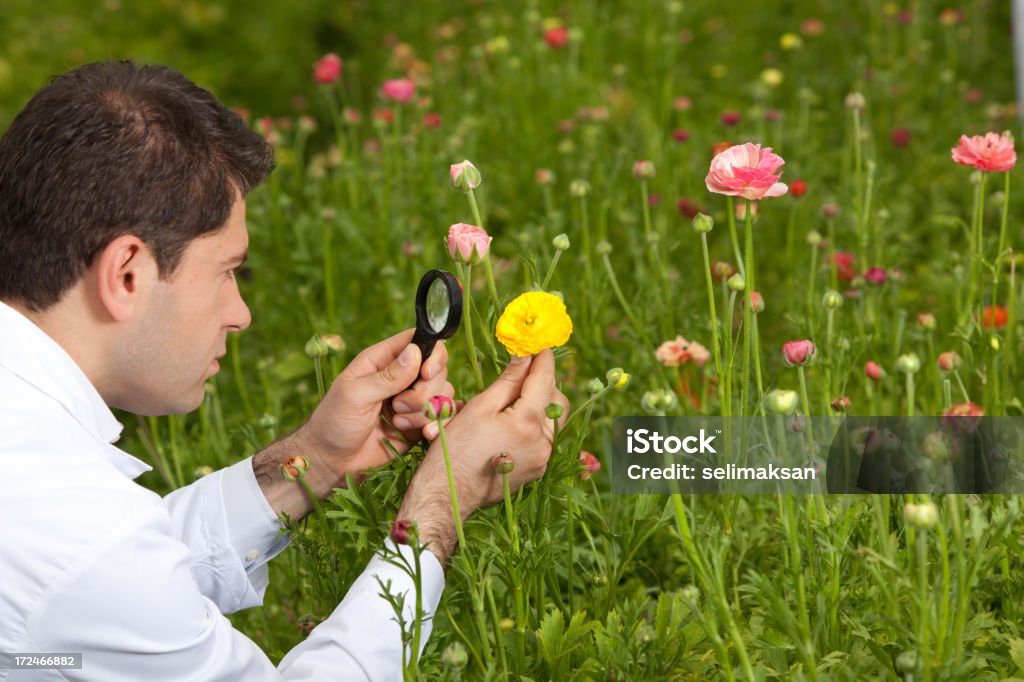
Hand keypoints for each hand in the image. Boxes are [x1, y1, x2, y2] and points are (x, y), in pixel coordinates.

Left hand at [294, 328, 453, 488]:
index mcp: (383, 360)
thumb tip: (415, 352)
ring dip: (425, 412)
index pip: (420, 341)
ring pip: (443, 394)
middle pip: (437, 370)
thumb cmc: (334, 423)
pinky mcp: (419, 423)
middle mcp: (402, 377)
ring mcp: (413, 400)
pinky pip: (444, 417)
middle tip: (396, 407)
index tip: (426, 373)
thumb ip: (387, 376)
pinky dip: (439, 425)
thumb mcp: (355, 395)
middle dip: (423, 392)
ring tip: (398, 424)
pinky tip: (424, 435)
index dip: (431, 354)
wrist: (333, 462)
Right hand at [398, 349, 568, 564]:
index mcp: (527, 422)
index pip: (544, 379)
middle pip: (558, 400)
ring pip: (555, 420)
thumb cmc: (456, 448)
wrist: (448, 495)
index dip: (543, 358)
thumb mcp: (479, 407)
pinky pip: (546, 439)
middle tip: (522, 374)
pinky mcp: (538, 470)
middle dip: (544, 383)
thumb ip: (508, 381)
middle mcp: (543, 442)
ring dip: (541, 404)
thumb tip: (525, 356)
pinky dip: (536, 425)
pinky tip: (512, 423)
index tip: (539, 345)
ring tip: (514, 400)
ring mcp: (543, 459)